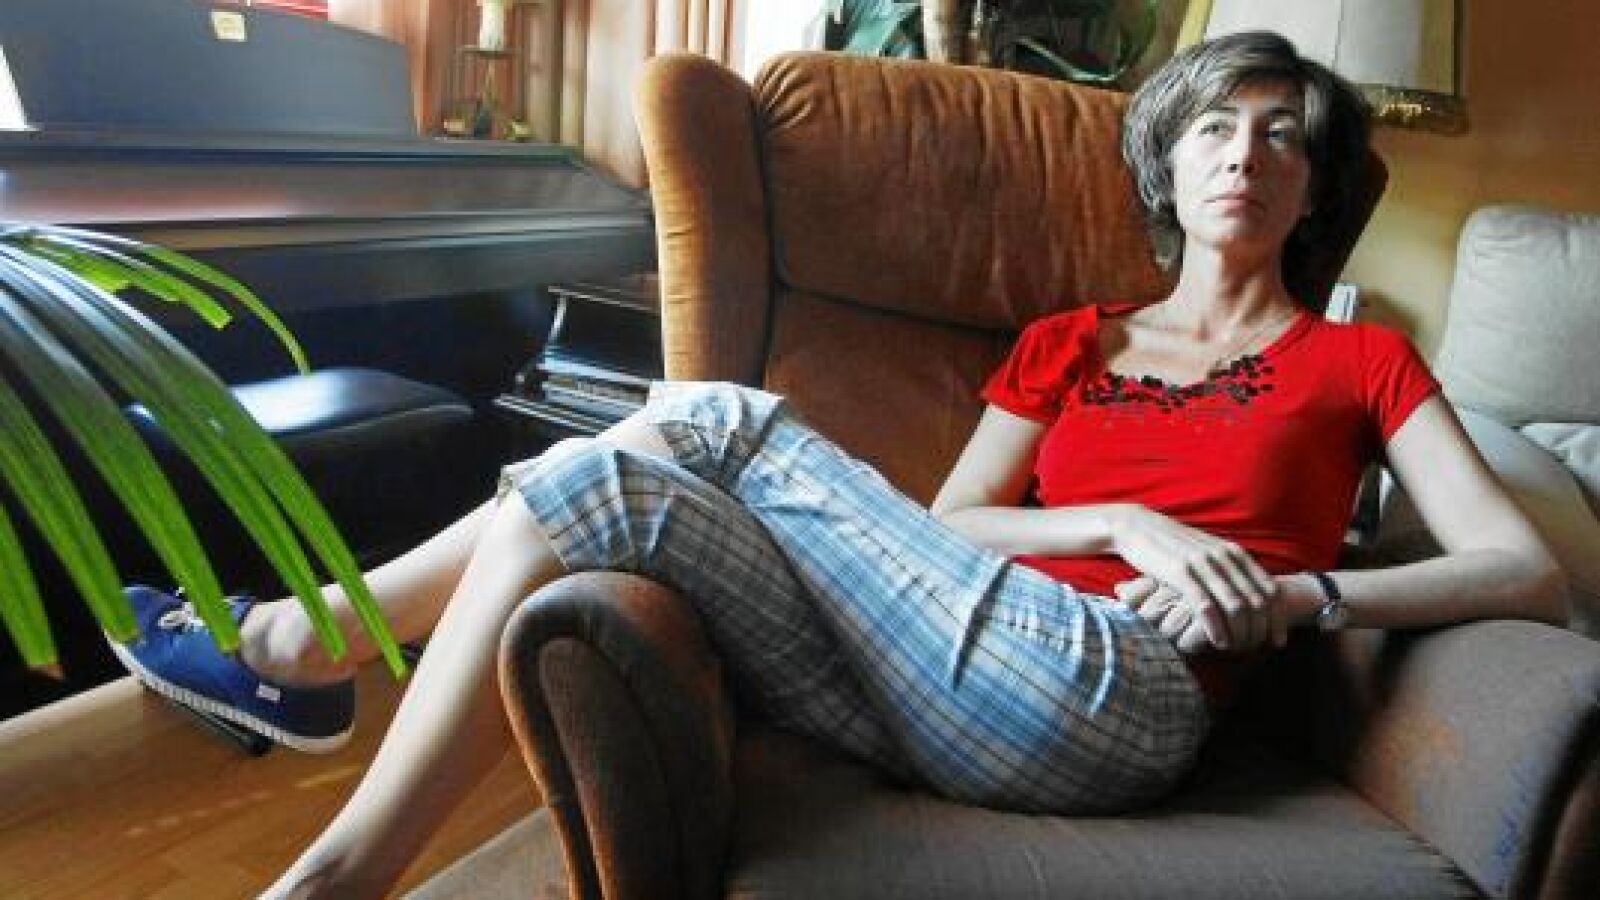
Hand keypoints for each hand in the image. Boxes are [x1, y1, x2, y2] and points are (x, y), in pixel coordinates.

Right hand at [1108, 505, 1284, 650]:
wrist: (1137, 526)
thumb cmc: (1173, 546)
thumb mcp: (1209, 552)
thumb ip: (1230, 569)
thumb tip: (1250, 597)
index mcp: (1235, 553)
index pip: (1271, 590)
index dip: (1279, 619)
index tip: (1277, 641)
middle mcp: (1225, 557)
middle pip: (1258, 601)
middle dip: (1262, 631)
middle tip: (1256, 650)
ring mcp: (1203, 564)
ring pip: (1236, 605)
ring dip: (1241, 633)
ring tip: (1238, 650)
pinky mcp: (1180, 572)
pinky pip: (1205, 605)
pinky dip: (1216, 628)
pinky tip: (1219, 643)